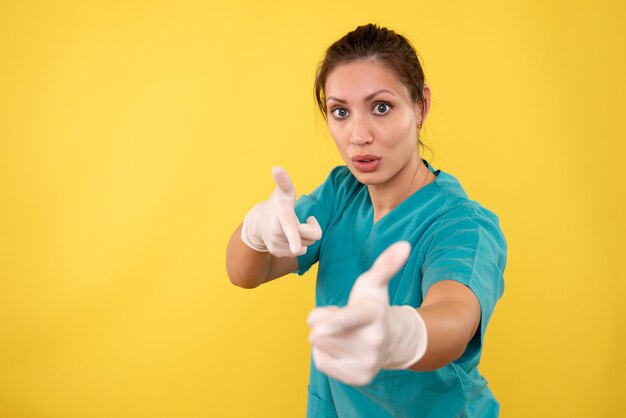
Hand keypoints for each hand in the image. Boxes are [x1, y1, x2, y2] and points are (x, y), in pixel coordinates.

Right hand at [241, 166, 321, 256]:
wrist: (258, 223)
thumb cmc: (277, 204)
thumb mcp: (282, 192)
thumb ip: (284, 181)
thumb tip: (276, 168)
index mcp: (282, 216)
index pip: (291, 228)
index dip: (294, 238)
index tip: (296, 248)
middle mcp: (277, 232)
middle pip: (311, 237)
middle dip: (312, 228)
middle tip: (307, 219)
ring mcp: (276, 244)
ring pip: (306, 246)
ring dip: (305, 237)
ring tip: (295, 227)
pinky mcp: (277, 253)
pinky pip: (300, 252)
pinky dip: (299, 245)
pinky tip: (289, 237)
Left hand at [307, 242, 427, 385]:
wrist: (391, 340)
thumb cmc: (373, 306)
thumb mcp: (375, 283)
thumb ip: (385, 264)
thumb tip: (405, 244)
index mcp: (374, 314)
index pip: (350, 317)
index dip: (333, 321)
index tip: (316, 326)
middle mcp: (373, 340)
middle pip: (321, 332)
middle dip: (323, 322)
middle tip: (341, 319)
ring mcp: (367, 362)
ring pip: (320, 347)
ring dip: (324, 338)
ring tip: (343, 333)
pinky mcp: (359, 378)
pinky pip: (322, 363)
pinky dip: (325, 354)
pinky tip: (341, 348)